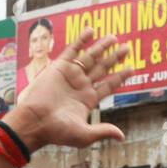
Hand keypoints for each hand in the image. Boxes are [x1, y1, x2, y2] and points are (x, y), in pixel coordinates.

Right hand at [4, 28, 129, 152]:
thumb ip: (102, 131)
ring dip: (102, 47)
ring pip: (90, 57)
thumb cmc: (56, 132)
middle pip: (102, 68)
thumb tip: (121, 136)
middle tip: (127, 48)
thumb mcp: (83, 135)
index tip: (132, 68)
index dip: (120, 76)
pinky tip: (91, 31)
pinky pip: (72, 50)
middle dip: (114, 58)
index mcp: (88, 100)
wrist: (34, 121)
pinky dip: (81, 40)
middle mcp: (80, 86)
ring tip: (114, 38)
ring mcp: (70, 75)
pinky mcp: (59, 67)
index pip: (108, 85)